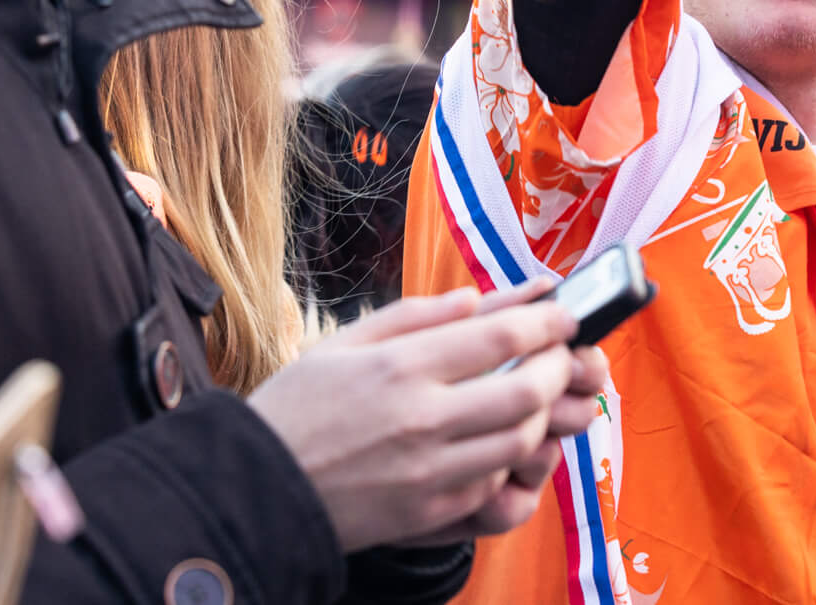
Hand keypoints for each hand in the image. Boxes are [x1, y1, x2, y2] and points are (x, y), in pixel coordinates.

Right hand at [248, 280, 586, 552]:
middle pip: (528, 392)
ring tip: (533, 398)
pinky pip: (494, 487)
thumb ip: (419, 315)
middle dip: (559, 369)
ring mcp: (428, 474)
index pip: (502, 336)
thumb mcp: (347, 341)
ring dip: (542, 417)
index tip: (566, 314)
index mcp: (401, 366)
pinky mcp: (428, 516)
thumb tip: (479, 299)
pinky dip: (509, 461)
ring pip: (521, 443)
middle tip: (561, 357)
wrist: (249, 491)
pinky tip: (496, 442)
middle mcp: (421, 420)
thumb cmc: (296, 408)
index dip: (549, 321)